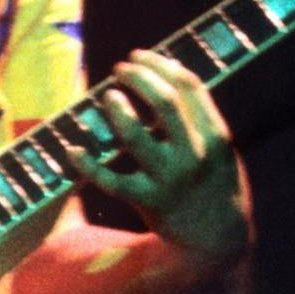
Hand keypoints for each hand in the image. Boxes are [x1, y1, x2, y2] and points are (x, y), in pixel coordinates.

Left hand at [70, 49, 250, 263]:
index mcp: (215, 136)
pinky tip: (73, 150)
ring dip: (116, 111)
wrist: (217, 238)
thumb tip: (164, 73)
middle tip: (120, 69)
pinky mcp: (148, 201)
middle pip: (164, 103)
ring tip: (107, 97)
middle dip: (139, 78)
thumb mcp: (220, 149)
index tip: (140, 55)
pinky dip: (88, 164)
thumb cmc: (214, 183)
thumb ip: (199, 117)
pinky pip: (111, 180)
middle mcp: (193, 155)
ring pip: (135, 136)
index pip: (189, 87)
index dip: (161, 64)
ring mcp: (169, 179)